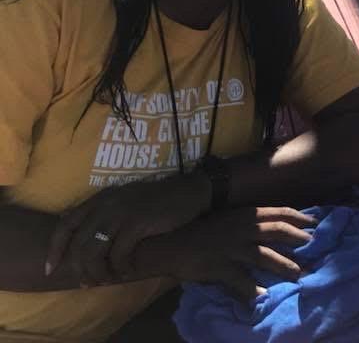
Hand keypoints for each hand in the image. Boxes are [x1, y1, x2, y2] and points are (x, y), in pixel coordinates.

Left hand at [46, 172, 210, 285]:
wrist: (189, 192)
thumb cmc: (157, 201)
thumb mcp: (125, 202)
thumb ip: (105, 216)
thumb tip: (83, 243)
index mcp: (100, 199)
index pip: (66, 225)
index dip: (55, 249)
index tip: (51, 269)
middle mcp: (106, 204)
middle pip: (79, 244)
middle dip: (80, 268)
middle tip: (87, 282)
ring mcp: (121, 213)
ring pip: (95, 252)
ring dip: (98, 272)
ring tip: (107, 280)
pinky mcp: (138, 223)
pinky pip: (119, 254)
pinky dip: (121, 268)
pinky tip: (129, 271)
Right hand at [143, 206, 316, 300]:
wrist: (169, 242)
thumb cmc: (201, 230)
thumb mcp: (228, 220)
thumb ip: (249, 222)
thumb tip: (273, 228)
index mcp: (244, 215)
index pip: (278, 213)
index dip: (298, 217)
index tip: (314, 222)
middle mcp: (241, 228)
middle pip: (276, 231)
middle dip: (297, 239)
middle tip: (312, 247)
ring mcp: (230, 248)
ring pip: (263, 255)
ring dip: (283, 265)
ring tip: (297, 274)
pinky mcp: (219, 267)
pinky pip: (239, 280)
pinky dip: (252, 290)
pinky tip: (262, 297)